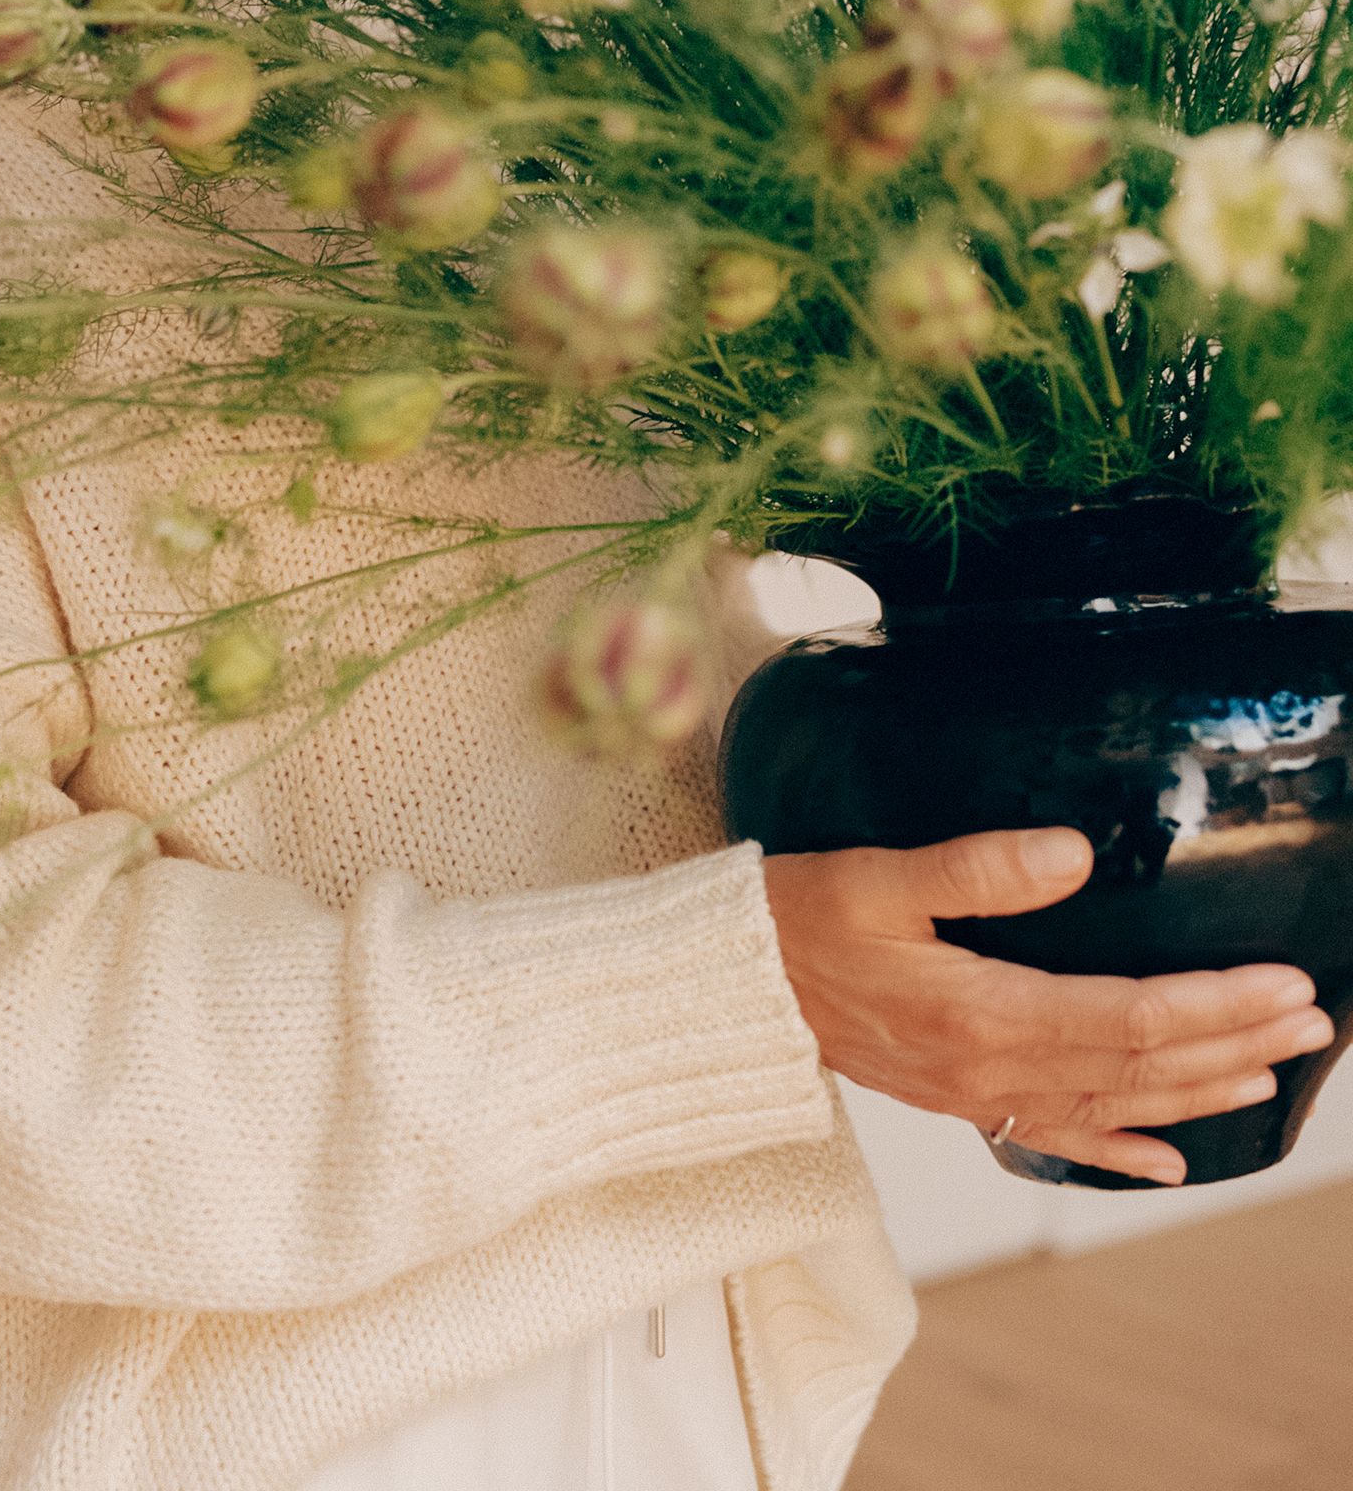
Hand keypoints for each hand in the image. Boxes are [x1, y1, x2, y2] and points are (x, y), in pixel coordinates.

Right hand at [761, 827, 1333, 1183]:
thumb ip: (978, 865)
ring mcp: (973, 1094)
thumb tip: (1074, 854)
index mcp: (979, 1013)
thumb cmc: (790, 921)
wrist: (723, 991)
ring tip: (1268, 1070)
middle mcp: (988, 1069)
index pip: (1131, 1016)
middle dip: (1233, 1041)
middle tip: (1310, 1019)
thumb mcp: (876, 873)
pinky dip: (1117, 1150)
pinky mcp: (953, 1099)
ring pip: (1112, 1103)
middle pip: (1140, 1065)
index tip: (1283, 982)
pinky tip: (1166, 1162)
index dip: (1216, 1003)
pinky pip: (1052, 1137)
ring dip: (1197, 1091)